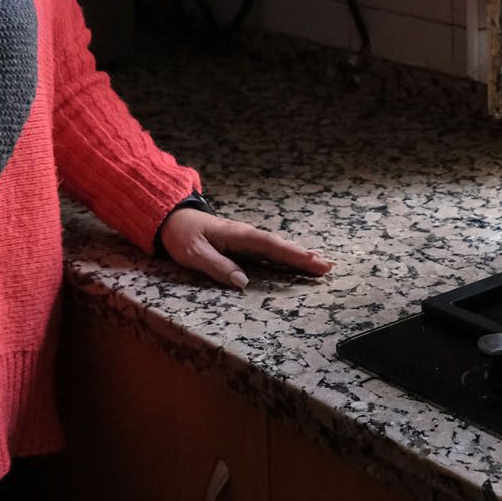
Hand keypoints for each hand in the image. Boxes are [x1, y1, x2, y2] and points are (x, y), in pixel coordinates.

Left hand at [158, 208, 333, 289]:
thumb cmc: (181, 235)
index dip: (292, 255)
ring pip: (278, 248)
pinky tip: (299, 261)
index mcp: (238, 235)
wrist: (172, 218)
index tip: (313, 262)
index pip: (270, 246)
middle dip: (305, 257)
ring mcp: (247, 239)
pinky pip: (270, 251)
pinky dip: (287, 256)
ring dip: (300, 256)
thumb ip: (217, 266)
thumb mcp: (193, 253)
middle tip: (329, 267)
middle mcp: (247, 235)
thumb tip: (243, 282)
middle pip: (281, 247)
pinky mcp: (244, 245)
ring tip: (323, 264)